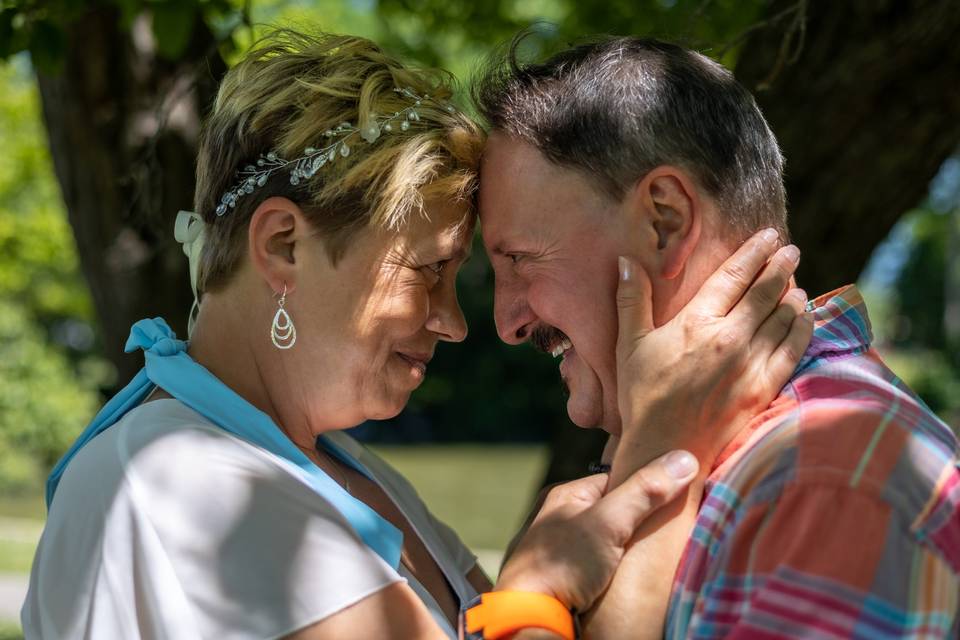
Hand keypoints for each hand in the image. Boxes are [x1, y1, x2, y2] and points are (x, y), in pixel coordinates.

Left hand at [495, 449, 699, 611]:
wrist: (527, 615)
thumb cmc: (563, 563)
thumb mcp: (608, 522)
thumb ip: (644, 492)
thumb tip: (684, 459)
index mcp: (564, 497)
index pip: (615, 481)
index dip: (644, 487)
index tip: (671, 495)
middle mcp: (557, 519)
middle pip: (611, 514)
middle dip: (635, 522)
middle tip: (663, 532)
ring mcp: (557, 551)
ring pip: (604, 543)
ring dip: (623, 550)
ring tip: (647, 557)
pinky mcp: (560, 579)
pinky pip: (594, 568)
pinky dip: (610, 571)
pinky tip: (623, 577)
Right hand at [611, 228, 813, 484]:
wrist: (665, 447)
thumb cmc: (641, 395)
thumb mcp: (629, 345)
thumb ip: (631, 300)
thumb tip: (625, 262)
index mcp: (696, 323)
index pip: (734, 276)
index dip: (754, 253)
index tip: (768, 236)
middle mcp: (729, 339)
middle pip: (765, 292)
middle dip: (780, 266)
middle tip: (790, 249)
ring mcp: (751, 364)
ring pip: (783, 318)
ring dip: (793, 294)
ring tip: (796, 279)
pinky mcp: (765, 388)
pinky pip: (794, 349)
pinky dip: (802, 328)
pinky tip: (804, 316)